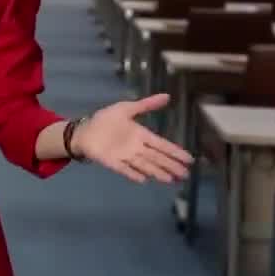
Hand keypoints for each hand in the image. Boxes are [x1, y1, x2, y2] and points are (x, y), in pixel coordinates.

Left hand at [72, 93, 193, 183]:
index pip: (162, 145)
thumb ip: (146, 104)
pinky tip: (143, 179)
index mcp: (141, 135)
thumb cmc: (105, 120)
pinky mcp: (112, 162)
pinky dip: (133, 173)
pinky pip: (124, 168)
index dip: (175, 152)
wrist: (84, 130)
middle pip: (157, 158)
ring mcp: (125, 156)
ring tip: (170, 179)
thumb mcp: (126, 108)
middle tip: (185, 175)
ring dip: (157, 172)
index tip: (189, 159)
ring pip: (145, 165)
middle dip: (171, 166)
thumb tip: (167, 96)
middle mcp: (136, 148)